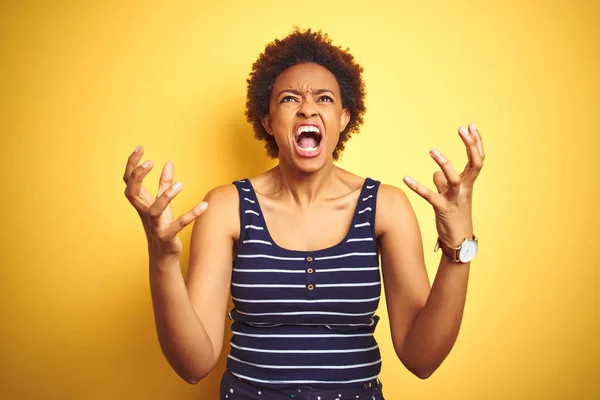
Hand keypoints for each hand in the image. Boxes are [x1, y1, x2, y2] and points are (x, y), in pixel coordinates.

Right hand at [123, 146, 207, 260]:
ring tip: (180, 185)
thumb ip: (165, 183)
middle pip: (132, 193)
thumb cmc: (162, 226)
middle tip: (150, 162)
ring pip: (154, 210)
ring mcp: (154, 226)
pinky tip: (204, 206)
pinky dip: (191, 216)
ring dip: (166, 197)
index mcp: (142, 203)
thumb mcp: (163, 203)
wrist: (163, 255)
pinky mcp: (167, 236)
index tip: (140, 148)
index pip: (129, 181)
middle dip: (137, 176)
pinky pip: (178, 225)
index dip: (132, 164)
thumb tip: (168, 163)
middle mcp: (144, 213)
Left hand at [403, 123, 484, 246]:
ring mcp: (455, 199)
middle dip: (471, 146)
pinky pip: (429, 196)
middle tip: (462, 129)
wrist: (459, 242)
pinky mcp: (442, 209)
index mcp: (469, 184)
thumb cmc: (455, 218)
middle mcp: (466, 189)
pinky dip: (417, 187)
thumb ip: (443, 183)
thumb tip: (435, 173)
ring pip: (454, 179)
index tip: (471, 126)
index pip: (477, 159)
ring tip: (432, 150)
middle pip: (475, 164)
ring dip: (444, 163)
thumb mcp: (450, 198)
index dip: (476, 143)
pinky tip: (405, 178)